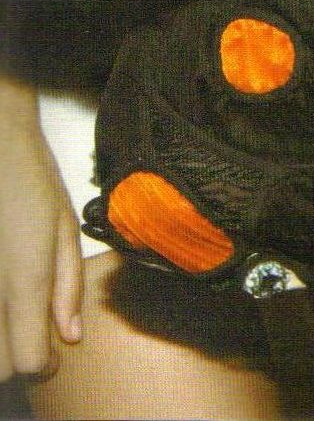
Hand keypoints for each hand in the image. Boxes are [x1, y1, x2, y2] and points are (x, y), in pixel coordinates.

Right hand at [0, 90, 82, 378]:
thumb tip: (71, 335)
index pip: (28, 363)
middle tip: (31, 332)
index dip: (45, 365)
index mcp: (25, 283)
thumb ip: (67, 286)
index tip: (53, 351)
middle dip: (17, 360)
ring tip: (11, 312)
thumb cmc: (30, 180)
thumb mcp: (64, 228)